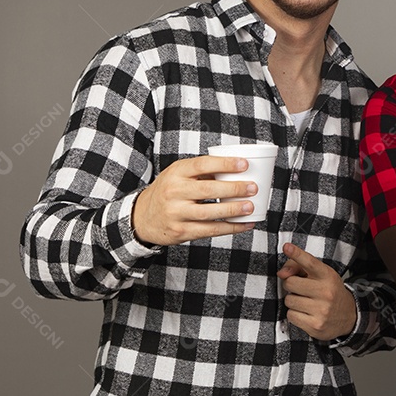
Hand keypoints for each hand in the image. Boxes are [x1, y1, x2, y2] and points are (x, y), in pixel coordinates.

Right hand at [132, 156, 256, 245]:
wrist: (142, 217)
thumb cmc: (168, 191)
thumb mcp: (178, 174)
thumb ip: (203, 171)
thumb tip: (238, 168)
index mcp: (176, 172)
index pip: (202, 165)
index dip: (224, 164)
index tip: (244, 164)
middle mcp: (174, 192)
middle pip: (208, 190)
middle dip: (234, 189)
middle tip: (253, 187)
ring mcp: (176, 213)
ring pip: (210, 213)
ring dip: (234, 210)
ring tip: (250, 206)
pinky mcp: (181, 231)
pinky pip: (210, 230)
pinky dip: (230, 228)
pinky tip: (244, 224)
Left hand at [278, 243, 357, 340]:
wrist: (349, 316)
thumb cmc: (329, 291)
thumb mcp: (321, 275)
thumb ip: (298, 268)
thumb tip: (281, 274)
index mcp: (328, 276)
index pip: (309, 262)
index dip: (297, 254)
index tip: (286, 247)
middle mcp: (326, 292)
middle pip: (290, 283)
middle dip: (291, 285)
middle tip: (302, 289)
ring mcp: (321, 310)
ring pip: (289, 301)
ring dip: (293, 301)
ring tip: (306, 302)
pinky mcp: (315, 326)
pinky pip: (291, 316)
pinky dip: (295, 314)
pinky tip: (306, 314)